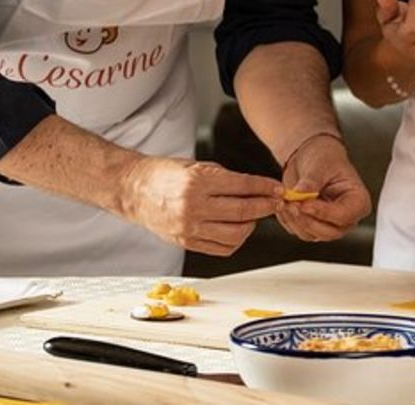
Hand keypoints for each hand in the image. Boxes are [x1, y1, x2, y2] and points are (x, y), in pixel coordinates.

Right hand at [118, 156, 282, 255]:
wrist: (134, 190)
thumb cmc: (166, 174)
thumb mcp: (198, 166)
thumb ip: (227, 179)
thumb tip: (258, 189)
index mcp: (198, 181)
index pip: (243, 186)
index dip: (266, 188)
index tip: (280, 188)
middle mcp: (193, 206)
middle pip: (243, 212)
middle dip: (266, 207)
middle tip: (276, 202)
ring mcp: (189, 227)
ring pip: (236, 234)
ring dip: (252, 225)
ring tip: (253, 216)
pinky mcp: (186, 242)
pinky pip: (222, 248)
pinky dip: (236, 240)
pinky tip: (238, 229)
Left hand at [275, 134, 371, 241]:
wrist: (310, 158)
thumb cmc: (325, 158)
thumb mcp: (321, 165)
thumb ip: (312, 181)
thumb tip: (299, 194)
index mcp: (357, 202)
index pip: (343, 216)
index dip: (323, 212)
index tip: (304, 204)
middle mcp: (345, 218)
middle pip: (328, 232)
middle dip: (306, 219)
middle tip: (291, 203)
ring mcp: (328, 225)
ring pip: (310, 234)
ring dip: (293, 218)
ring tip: (283, 198)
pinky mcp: (310, 226)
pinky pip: (296, 230)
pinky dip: (286, 218)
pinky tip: (281, 202)